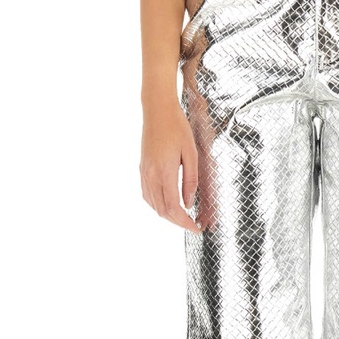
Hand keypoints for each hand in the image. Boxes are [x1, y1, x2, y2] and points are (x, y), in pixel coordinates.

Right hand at [140, 100, 201, 232]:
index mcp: (164, 172)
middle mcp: (151, 175)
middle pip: (162, 210)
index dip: (184, 222)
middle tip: (191, 224)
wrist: (157, 110)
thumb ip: (190, 181)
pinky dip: (156, 205)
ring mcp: (144, 172)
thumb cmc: (176, 127)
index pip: (173, 208)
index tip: (195, 228)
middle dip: (177, 222)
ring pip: (153, 204)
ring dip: (167, 215)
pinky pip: (147, 194)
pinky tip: (166, 204)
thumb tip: (189, 203)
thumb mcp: (191, 154)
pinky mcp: (142, 168)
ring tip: (181, 217)